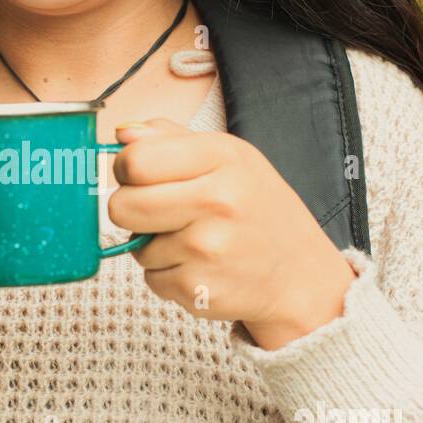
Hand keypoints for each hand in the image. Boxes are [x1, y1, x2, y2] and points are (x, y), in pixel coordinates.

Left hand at [107, 117, 356, 349]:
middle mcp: (217, 200)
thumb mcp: (228, 158)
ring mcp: (207, 248)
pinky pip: (151, 278)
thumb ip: (170, 140)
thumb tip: (122, 134)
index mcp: (221, 157)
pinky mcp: (198, 288)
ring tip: (196, 241)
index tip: (140, 176)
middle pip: (122, 206)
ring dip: (155, 247)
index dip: (126, 170)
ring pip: (135, 246)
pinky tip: (201, 267)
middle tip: (161, 213)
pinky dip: (167, 275)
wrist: (299, 274)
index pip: (135, 161)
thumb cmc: (258, 210)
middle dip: (131, 211)